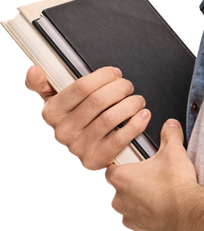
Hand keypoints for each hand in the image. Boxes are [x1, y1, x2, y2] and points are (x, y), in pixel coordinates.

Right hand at [24, 65, 150, 170]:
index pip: (82, 87)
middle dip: (120, 88)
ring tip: (137, 100)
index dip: (104, 76)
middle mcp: (63, 131)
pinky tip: (143, 115)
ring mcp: (78, 147)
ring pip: (111, 118)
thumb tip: (34, 70)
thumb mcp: (58, 99)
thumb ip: (45, 84)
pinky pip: (120, 140)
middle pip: (98, 100)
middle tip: (128, 86)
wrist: (90, 147)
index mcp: (52, 112)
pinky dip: (136, 124)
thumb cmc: (78, 117)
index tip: (115, 73)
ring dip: (131, 104)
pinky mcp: (95, 160)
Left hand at [105, 120, 198, 230]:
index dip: (126, 162)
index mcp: (122, 178)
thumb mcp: (174, 151)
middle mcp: (120, 200)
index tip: (139, 161)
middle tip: (156, 175)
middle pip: (123, 187)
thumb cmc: (177, 186)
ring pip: (132, 205)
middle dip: (137, 182)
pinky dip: (152, 215)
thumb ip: (169, 135)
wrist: (190, 215)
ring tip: (163, 192)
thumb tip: (170, 125)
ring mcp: (130, 218)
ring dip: (143, 200)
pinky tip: (167, 207)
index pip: (112, 166)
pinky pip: (142, 221)